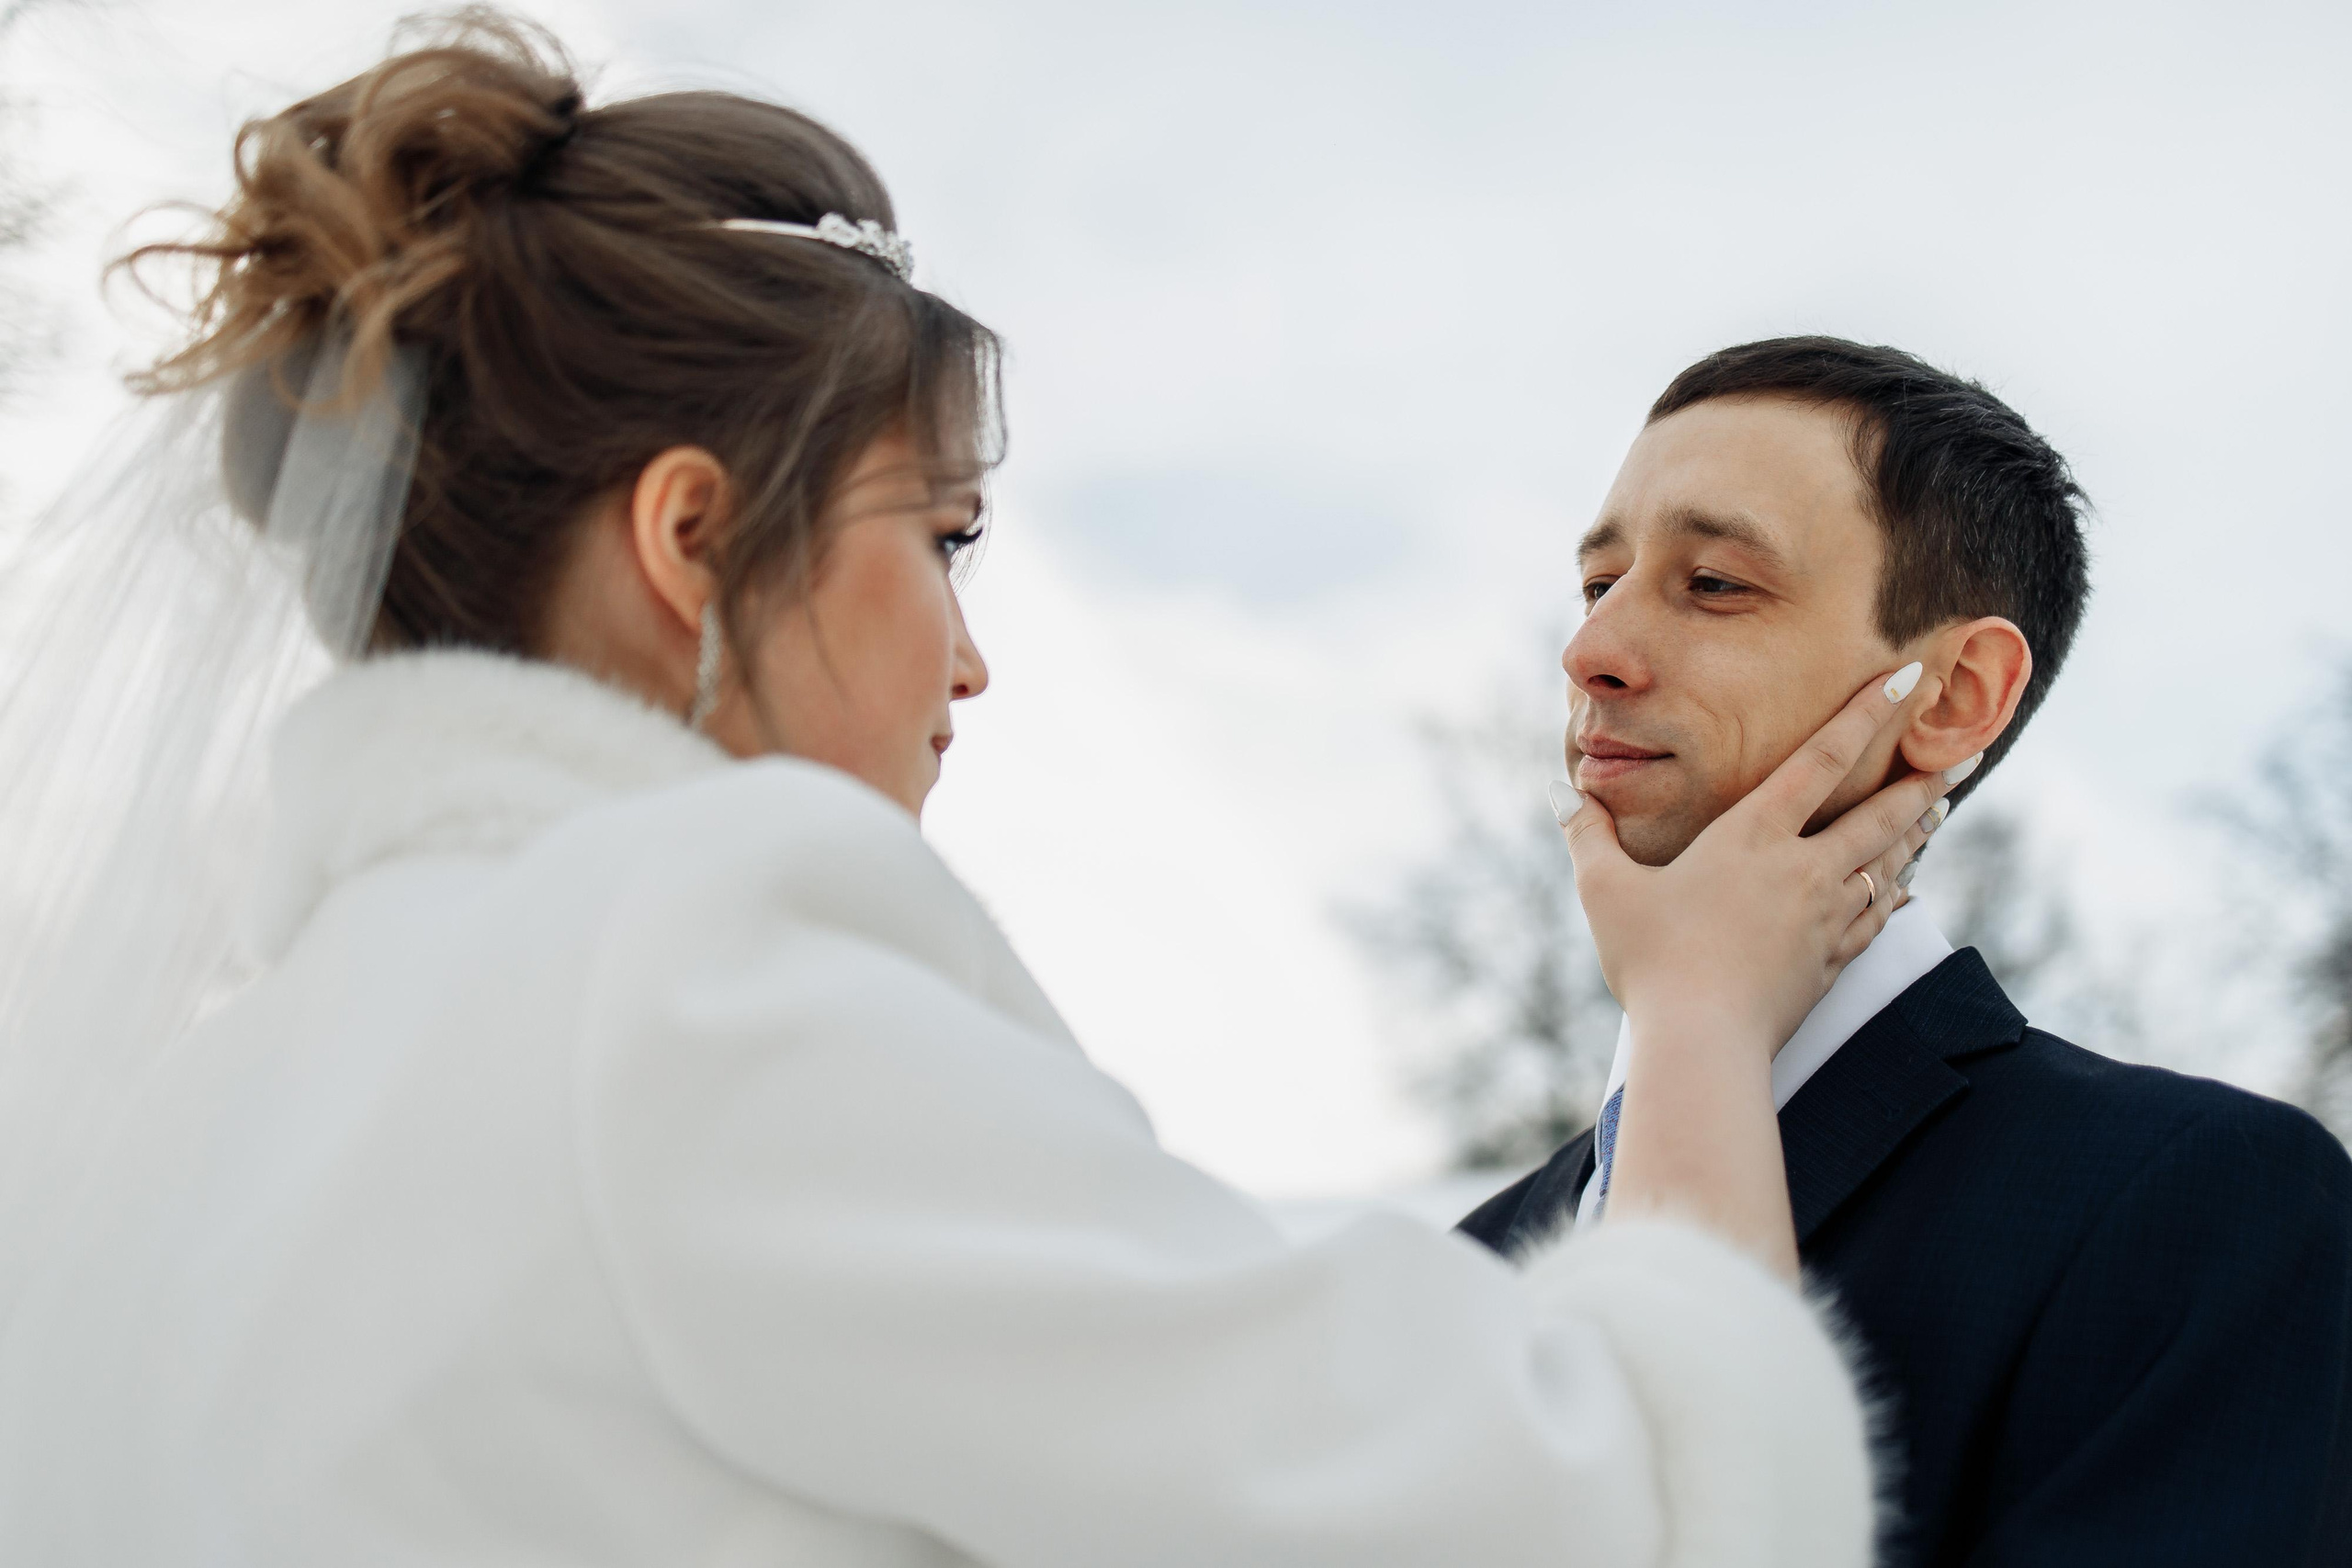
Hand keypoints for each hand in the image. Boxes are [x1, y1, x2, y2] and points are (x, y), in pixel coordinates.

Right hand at [1557, 663, 1966, 1058]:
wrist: (1702, 1044)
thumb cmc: (1651, 960)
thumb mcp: (1605, 891)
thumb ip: (1587, 835)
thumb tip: (1562, 791)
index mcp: (1753, 836)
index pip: (1821, 759)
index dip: (1865, 714)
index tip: (1905, 679)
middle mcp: (1802, 870)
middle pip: (1879, 815)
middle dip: (1923, 781)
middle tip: (1961, 755)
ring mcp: (1823, 920)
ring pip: (1887, 864)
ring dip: (1916, 832)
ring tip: (1940, 809)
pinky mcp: (1828, 964)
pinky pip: (1875, 919)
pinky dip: (1894, 894)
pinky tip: (1903, 890)